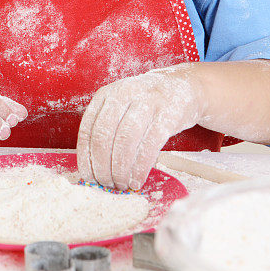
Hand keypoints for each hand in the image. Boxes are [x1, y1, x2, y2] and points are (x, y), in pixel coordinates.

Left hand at [76, 65, 203, 189]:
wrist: (184, 86)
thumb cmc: (146, 104)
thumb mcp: (121, 106)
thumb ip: (107, 128)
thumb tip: (93, 167)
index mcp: (106, 94)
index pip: (88, 129)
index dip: (85, 157)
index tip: (87, 177)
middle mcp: (124, 94)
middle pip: (104, 136)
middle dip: (102, 166)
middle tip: (105, 184)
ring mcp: (147, 101)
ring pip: (125, 140)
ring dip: (120, 169)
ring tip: (121, 184)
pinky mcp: (168, 113)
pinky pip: (150, 144)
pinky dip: (140, 167)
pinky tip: (137, 180)